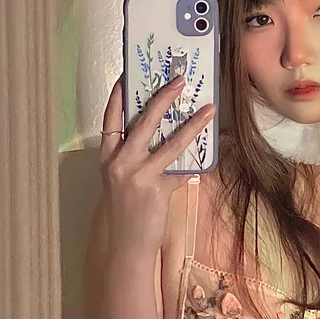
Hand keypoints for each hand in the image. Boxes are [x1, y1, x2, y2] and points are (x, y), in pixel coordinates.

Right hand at [98, 72, 214, 256]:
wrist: (123, 244)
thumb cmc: (124, 208)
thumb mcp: (121, 177)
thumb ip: (135, 155)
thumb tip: (162, 131)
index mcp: (108, 155)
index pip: (111, 118)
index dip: (119, 96)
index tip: (129, 74)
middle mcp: (120, 162)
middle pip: (143, 121)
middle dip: (162, 98)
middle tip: (179, 80)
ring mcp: (139, 175)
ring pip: (170, 142)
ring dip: (192, 124)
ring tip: (209, 109)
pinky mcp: (158, 190)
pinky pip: (182, 169)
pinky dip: (197, 161)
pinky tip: (211, 149)